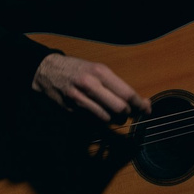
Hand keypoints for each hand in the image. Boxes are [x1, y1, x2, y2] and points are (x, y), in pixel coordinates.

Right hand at [32, 53, 149, 124]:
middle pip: (120, 109)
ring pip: (107, 120)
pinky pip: (93, 123)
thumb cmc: (77, 70)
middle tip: (127, 113)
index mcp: (100, 72)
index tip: (146, 109)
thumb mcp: (98, 70)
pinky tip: (98, 114)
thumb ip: (117, 85)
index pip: (127, 93)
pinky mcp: (70, 112)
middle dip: (127, 114)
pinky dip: (100, 122)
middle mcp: (90, 85)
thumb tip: (140, 102)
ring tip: (111, 113)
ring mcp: (79, 100)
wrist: (46, 71)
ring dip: (113, 121)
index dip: (140, 105)